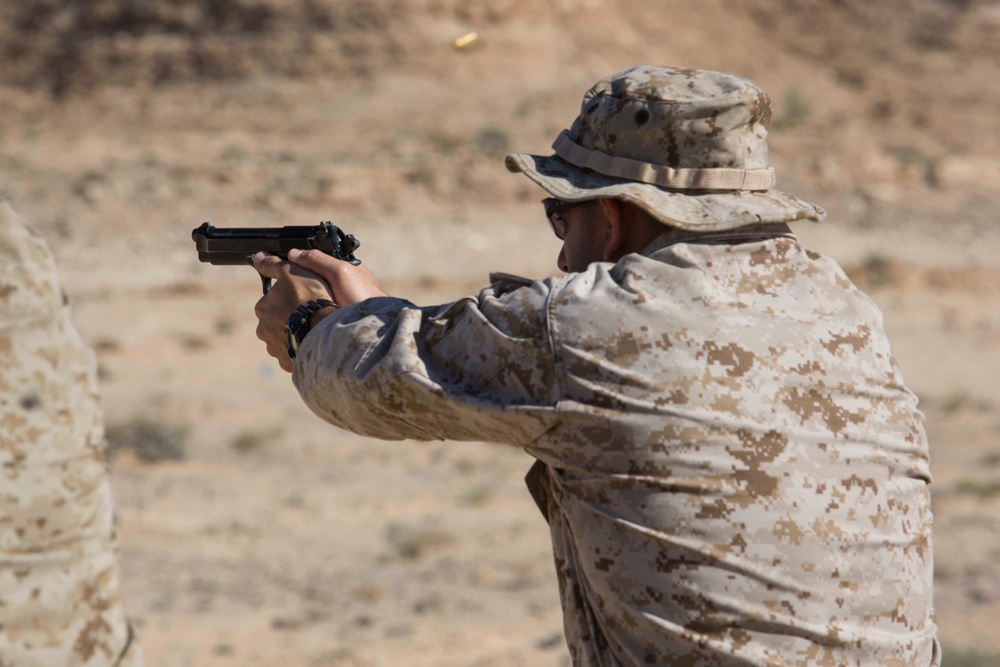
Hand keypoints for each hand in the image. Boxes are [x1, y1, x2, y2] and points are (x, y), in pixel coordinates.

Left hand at [252, 250, 387, 372]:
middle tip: (310, 314)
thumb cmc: (310, 299)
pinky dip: (301, 350)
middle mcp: (264, 331)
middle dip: (289, 319)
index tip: (304, 298)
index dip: (289, 298)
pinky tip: (313, 343)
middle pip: (277, 322)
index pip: (272, 301)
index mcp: (263, 309)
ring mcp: (275, 349)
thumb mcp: (293, 272)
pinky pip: (293, 355)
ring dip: (295, 336)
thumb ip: (273, 264)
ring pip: (285, 340)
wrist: (325, 330)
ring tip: (314, 330)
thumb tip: (257, 257)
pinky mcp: (288, 363)